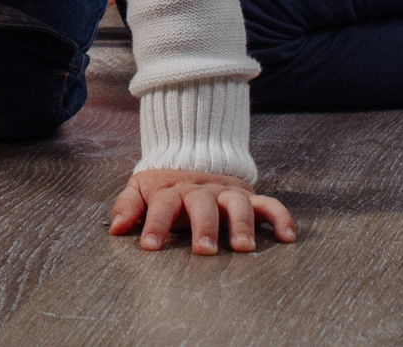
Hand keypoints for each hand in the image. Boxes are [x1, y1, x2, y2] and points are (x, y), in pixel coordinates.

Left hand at [110, 168, 295, 254]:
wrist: (193, 153)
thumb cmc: (166, 186)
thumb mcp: (141, 189)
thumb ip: (127, 207)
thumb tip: (115, 228)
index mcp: (173, 191)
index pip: (162, 205)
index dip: (155, 224)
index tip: (149, 245)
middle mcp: (201, 191)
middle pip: (203, 205)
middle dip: (204, 227)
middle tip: (203, 250)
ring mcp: (227, 192)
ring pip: (237, 203)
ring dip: (241, 223)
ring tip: (243, 247)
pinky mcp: (248, 196)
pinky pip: (268, 205)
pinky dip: (280, 218)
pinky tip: (288, 236)